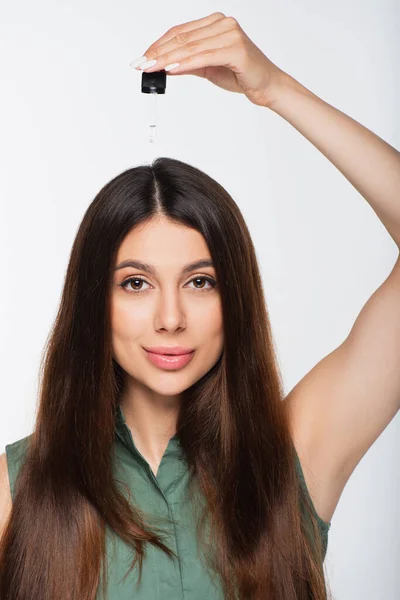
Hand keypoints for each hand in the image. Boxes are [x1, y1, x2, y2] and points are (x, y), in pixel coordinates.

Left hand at [130, 12, 286, 108]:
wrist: (266, 85)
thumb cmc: (241, 74)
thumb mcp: (208, 67)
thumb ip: (188, 63)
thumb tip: (164, 64)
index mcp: (215, 23)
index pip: (180, 32)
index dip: (158, 45)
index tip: (142, 58)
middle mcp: (223, 24)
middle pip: (182, 38)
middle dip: (158, 53)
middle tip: (140, 64)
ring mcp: (230, 34)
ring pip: (191, 47)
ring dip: (167, 59)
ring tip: (150, 68)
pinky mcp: (236, 49)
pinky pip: (204, 57)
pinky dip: (185, 63)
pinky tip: (170, 69)